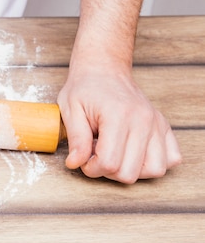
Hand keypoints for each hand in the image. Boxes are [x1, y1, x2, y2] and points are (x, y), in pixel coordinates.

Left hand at [57, 64, 181, 183]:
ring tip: (115, 154)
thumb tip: (75, 163)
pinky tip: (134, 153)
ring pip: (154, 170)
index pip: (109, 163)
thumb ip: (75, 139)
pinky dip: (154, 162)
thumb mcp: (70, 109)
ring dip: (132, 170)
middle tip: (96, 154)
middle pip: (130, 173)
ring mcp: (157, 124)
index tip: (83, 158)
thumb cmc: (85, 88)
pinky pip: (172, 158)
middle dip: (108, 172)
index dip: (91, 168)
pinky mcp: (164, 126)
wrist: (103, 70)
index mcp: (118, 116)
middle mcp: (143, 121)